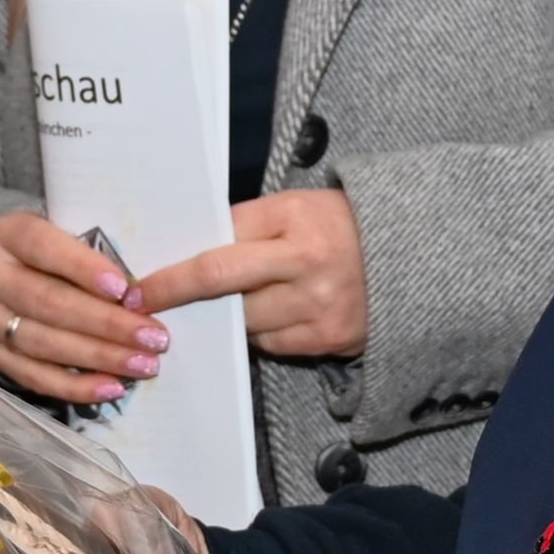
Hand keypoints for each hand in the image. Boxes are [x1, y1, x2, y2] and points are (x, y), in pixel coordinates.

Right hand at [0, 209, 168, 405]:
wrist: (7, 279)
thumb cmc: (57, 255)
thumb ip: (95, 257)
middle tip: (153, 337)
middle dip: (106, 323)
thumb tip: (141, 298)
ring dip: (99, 356)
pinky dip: (77, 386)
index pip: (44, 247)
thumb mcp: (69, 239)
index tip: (124, 289)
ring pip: (44, 343)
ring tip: (143, 364)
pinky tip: (112, 387)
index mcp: (10, 234)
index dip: (82, 268)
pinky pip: (35, 377)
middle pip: (49, 302)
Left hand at [137, 188, 367, 358]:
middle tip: (144, 306)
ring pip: (243, 321)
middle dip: (176, 296)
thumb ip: (245, 226)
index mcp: (293, 218)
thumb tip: (186, 253)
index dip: (174, 268)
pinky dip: (260, 333)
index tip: (139, 285)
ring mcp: (317, 305)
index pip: (218, 244)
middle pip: (221, 284)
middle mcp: (305, 262)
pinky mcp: (328, 339)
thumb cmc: (339, 226)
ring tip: (227, 305)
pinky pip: (270, 344)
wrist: (414, 256)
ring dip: (225, 317)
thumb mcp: (294, 208)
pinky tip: (272, 315)